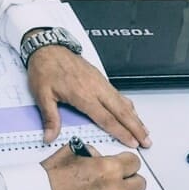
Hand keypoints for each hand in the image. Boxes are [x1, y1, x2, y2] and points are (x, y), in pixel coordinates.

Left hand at [27, 45, 150, 147]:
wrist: (47, 47)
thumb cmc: (45, 69)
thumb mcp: (42, 94)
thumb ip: (50, 117)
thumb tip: (49, 136)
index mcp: (82, 94)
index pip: (106, 118)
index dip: (120, 132)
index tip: (131, 142)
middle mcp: (95, 88)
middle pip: (121, 111)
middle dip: (136, 127)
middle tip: (146, 141)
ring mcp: (99, 82)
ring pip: (122, 102)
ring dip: (135, 117)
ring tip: (144, 130)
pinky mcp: (99, 77)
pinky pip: (117, 93)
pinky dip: (128, 105)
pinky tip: (132, 111)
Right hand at [41, 143, 145, 189]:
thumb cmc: (52, 176)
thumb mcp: (72, 150)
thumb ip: (91, 152)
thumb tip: (98, 156)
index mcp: (108, 168)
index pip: (134, 163)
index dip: (128, 160)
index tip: (123, 161)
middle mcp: (112, 189)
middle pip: (140, 184)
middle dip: (132, 178)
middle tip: (120, 175)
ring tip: (96, 186)